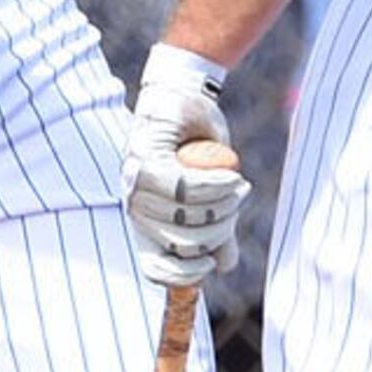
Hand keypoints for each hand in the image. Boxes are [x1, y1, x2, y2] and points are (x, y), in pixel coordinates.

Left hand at [123, 41, 247, 287]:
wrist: (184, 95)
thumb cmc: (196, 145)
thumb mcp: (210, 193)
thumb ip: (215, 228)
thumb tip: (223, 266)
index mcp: (146, 224)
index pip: (155, 269)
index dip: (185, 276)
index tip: (211, 264)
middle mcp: (135, 207)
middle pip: (184, 243)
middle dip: (219, 230)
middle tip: (236, 204)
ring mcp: (137, 183)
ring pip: (187, 215)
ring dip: (223, 203)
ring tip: (235, 184)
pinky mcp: (147, 157)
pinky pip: (186, 185)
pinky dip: (216, 183)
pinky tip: (233, 175)